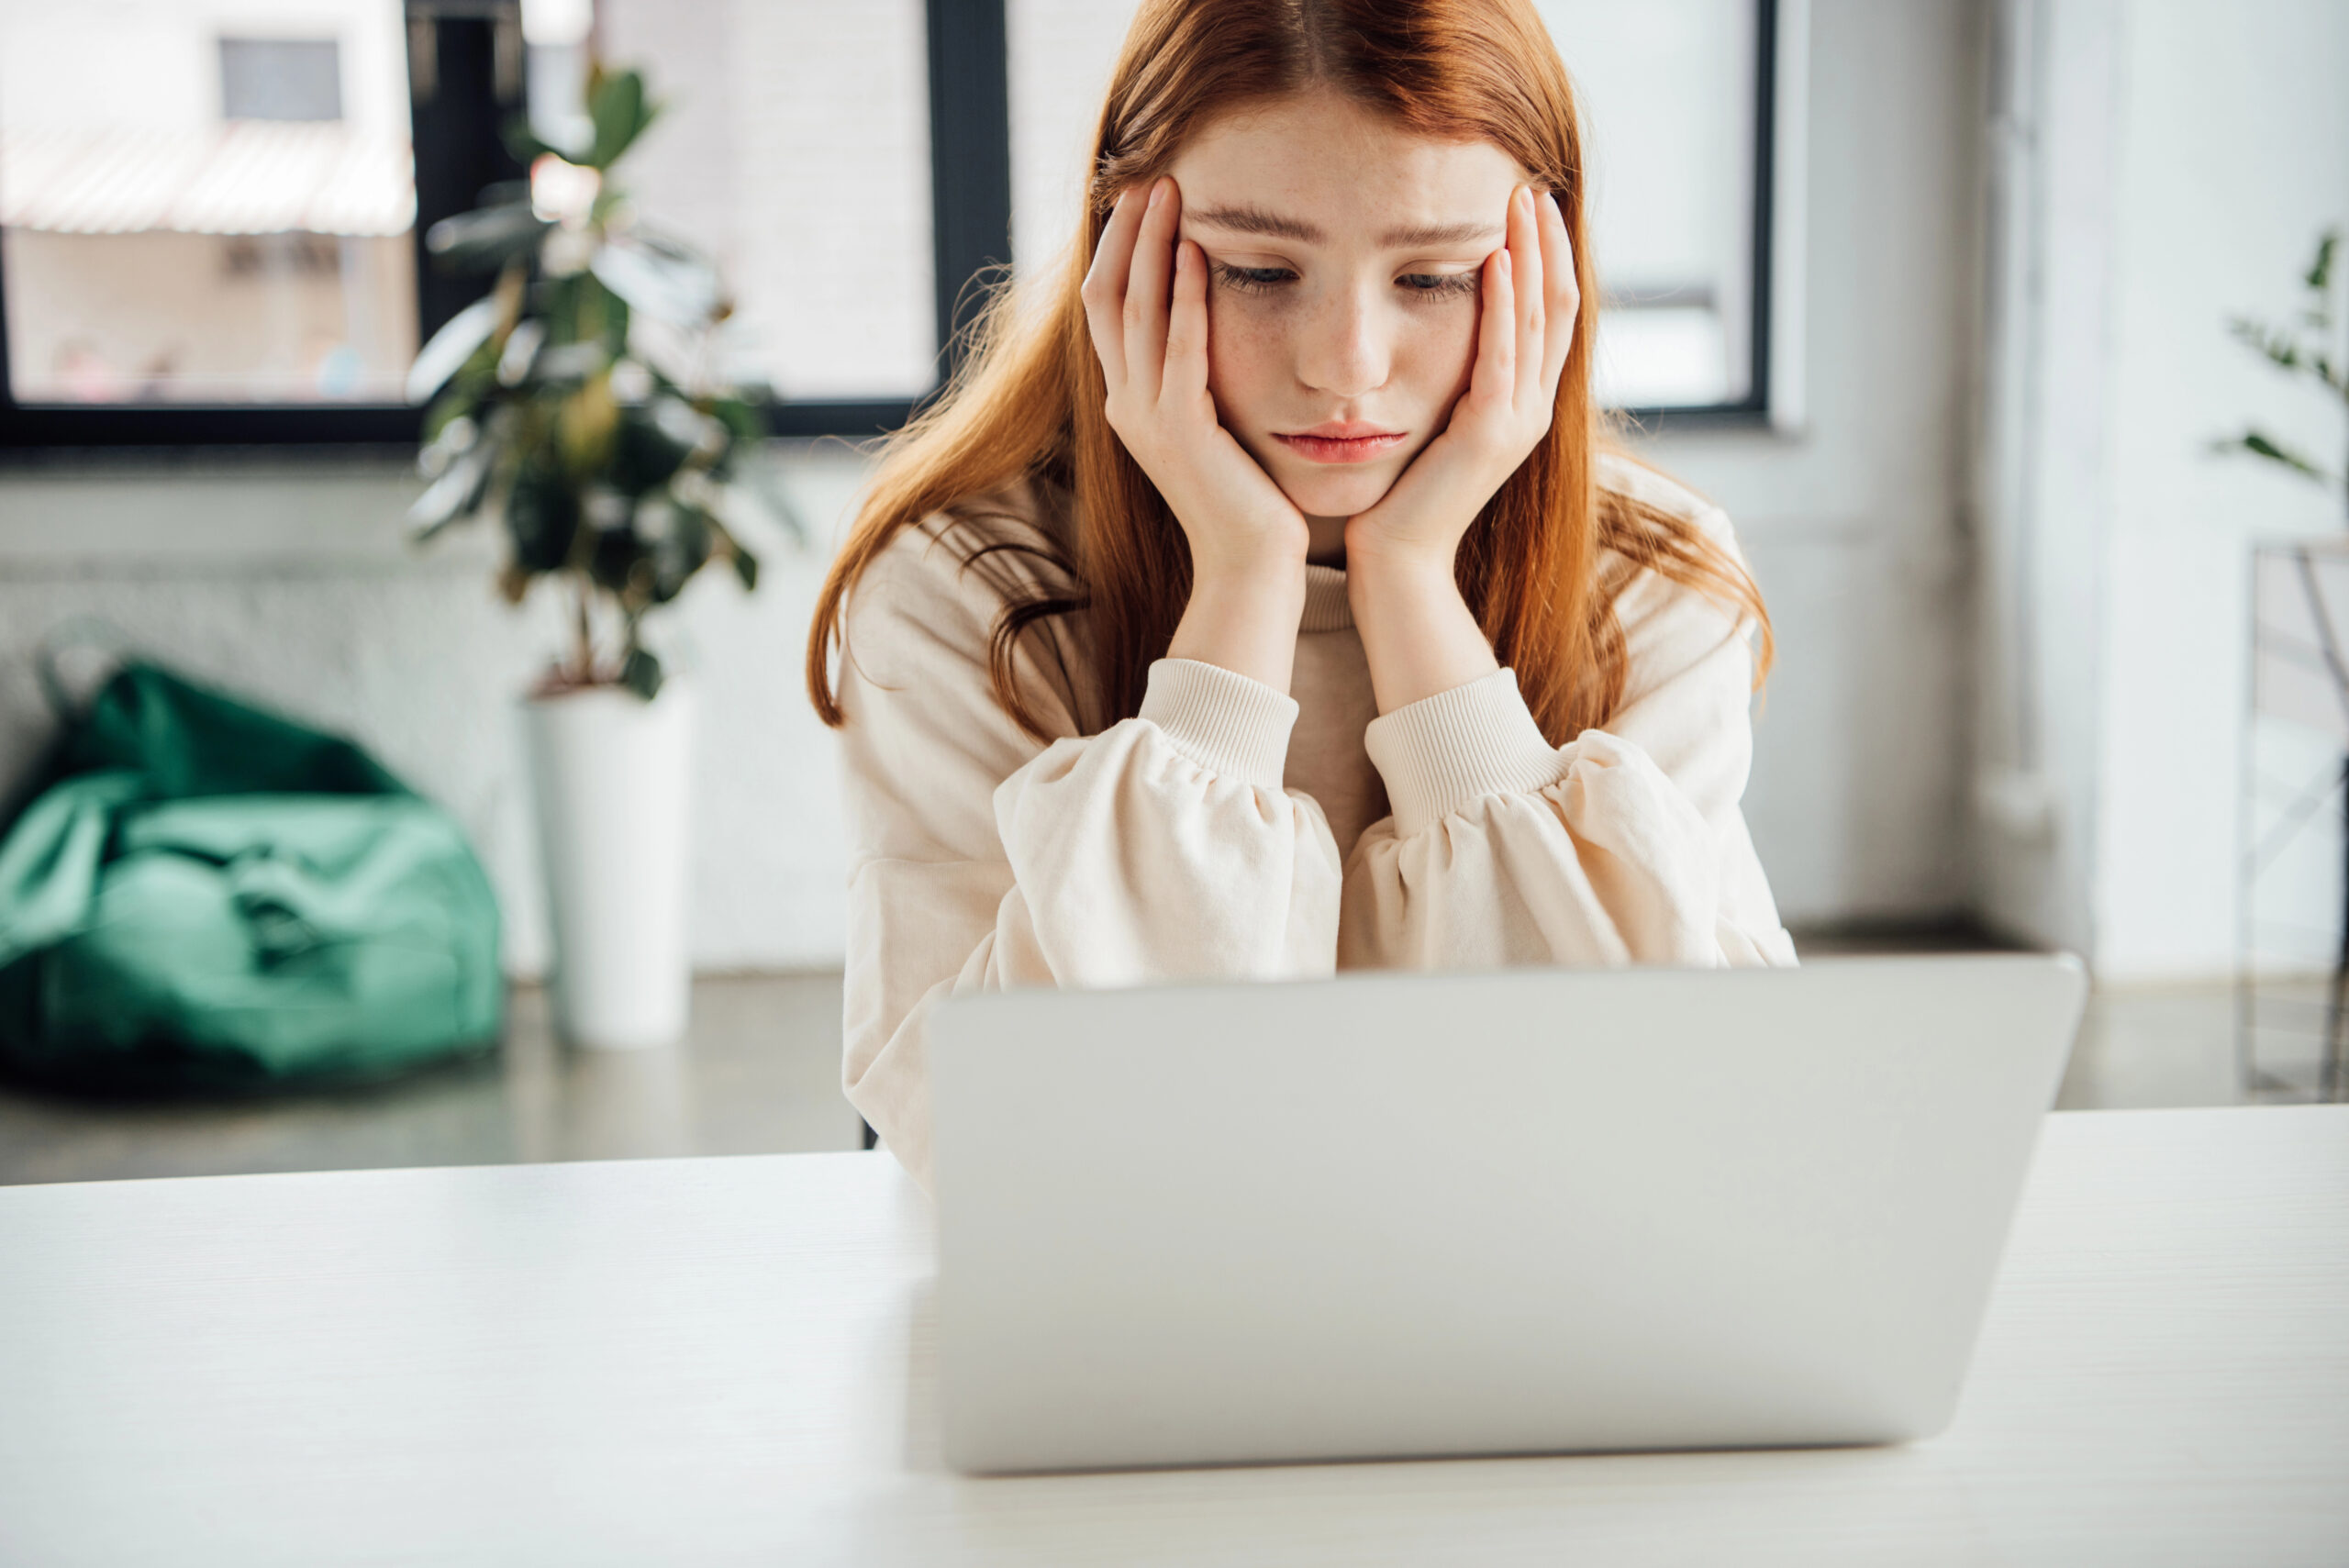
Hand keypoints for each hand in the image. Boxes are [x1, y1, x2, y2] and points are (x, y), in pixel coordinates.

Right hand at [1083, 177, 1310, 691]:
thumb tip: (1209, 326)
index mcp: (1129, 402)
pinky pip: (1180, 351)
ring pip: (1136, 313)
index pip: (1107, 308)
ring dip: (1152, 248)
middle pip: (1107, 298)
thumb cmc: (1246, 501)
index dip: (1120, 248)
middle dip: (1127, 232)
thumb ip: (1199, 379)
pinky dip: (1188, 299)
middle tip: (1149, 174)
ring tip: (1171, 192)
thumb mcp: (1215, 427)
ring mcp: (1149, 419)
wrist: (1251, 569)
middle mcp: (1126, 405)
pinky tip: (1201, 254)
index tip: (1144, 197)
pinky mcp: (1183, 432)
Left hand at [1343, 186, 1577, 713]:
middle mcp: (1530, 410)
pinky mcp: (1489, 433)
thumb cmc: (1397, 495)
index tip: (1529, 206)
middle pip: (1557, 307)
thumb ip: (1446, 379)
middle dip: (1547, 244)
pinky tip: (1495, 260)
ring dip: (1531, 257)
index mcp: (1520, 405)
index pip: (1548, 316)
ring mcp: (1516, 422)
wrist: (1394, 561)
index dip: (1547, 259)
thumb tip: (1429, 325)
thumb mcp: (1431, 421)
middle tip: (1532, 186)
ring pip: (1538, 322)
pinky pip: (1503, 354)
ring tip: (1520, 203)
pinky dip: (1503, 305)